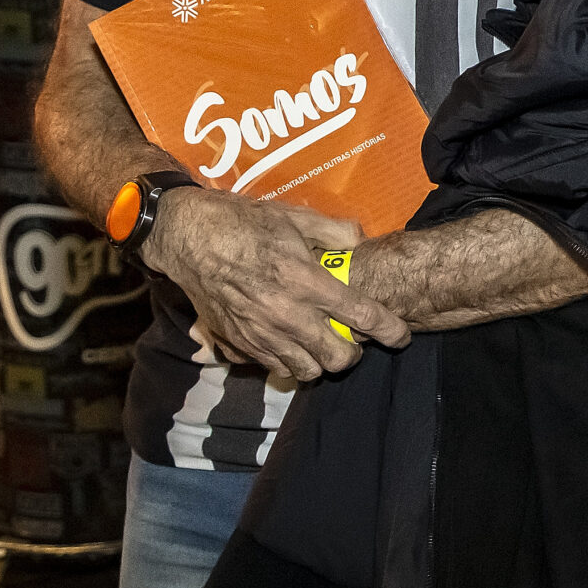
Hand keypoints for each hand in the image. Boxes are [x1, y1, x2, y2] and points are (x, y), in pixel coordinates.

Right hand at [141, 189, 406, 380]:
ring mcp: (259, 333)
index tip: (400, 336)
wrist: (187, 237)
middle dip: (353, 353)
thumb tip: (361, 242)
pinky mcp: (238, 343)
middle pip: (336, 358)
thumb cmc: (242, 223)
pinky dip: (289, 363)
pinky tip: (291, 344)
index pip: (360, 314)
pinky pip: (274, 368)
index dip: (388, 330)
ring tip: (322, 345)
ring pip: (305, 371)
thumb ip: (336, 231)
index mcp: (304, 279)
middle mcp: (284, 313)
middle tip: (353, 339)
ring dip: (321, 362)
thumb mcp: (294, 216)